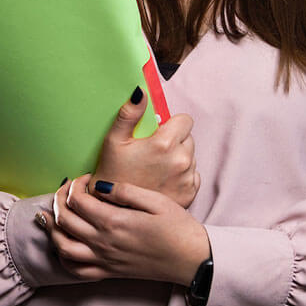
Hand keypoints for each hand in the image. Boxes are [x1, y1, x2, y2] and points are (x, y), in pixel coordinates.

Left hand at [42, 176, 210, 283]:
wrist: (191, 260)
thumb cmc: (178, 228)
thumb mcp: (156, 201)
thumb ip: (125, 191)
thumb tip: (99, 185)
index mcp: (114, 222)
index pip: (77, 200)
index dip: (76, 184)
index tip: (86, 178)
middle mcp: (103, 243)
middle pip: (64, 220)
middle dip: (59, 200)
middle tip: (67, 189)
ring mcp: (104, 260)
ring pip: (62, 247)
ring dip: (52, 229)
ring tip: (50, 214)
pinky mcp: (108, 272)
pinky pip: (75, 270)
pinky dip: (63, 257)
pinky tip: (64, 243)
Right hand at [92, 91, 197, 207]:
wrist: (117, 213)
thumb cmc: (112, 176)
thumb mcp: (113, 142)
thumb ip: (129, 114)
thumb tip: (140, 91)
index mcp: (165, 144)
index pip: (185, 120)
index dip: (171, 124)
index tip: (158, 133)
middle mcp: (182, 160)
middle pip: (187, 138)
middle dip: (174, 141)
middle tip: (152, 153)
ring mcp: (187, 178)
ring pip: (190, 157)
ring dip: (177, 159)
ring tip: (155, 169)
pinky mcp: (190, 193)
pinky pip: (192, 176)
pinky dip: (181, 177)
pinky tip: (162, 182)